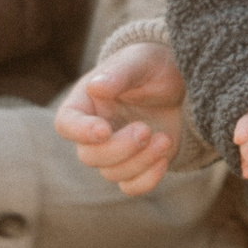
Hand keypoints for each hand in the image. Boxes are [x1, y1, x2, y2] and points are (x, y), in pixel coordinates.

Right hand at [54, 41, 185, 196]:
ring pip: (112, 173)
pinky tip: (164, 157)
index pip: (66, 124)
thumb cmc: (153, 65)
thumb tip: (95, 86)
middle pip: (89, 156)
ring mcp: (115, 151)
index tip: (105, 130)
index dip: (80, 132)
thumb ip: (119, 74)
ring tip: (164, 139)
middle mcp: (94, 131)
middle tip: (146, 129)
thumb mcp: (140, 61)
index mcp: (85, 102)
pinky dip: (147, 179)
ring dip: (140, 161)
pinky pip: (131, 186)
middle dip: (119, 148)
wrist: (181, 83)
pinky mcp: (138, 165)